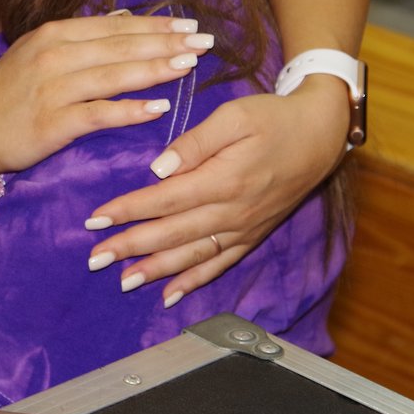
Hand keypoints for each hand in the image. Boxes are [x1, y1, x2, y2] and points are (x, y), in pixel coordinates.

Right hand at [0, 14, 213, 174]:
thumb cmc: (6, 93)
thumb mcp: (37, 52)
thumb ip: (80, 37)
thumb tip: (124, 20)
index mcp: (53, 35)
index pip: (114, 26)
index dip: (154, 24)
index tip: (188, 23)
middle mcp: (54, 55)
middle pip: (120, 46)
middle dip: (166, 43)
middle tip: (204, 41)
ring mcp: (53, 88)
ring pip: (114, 75)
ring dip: (155, 69)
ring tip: (189, 66)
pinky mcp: (53, 122)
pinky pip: (99, 114)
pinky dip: (130, 110)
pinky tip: (158, 108)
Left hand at [84, 76, 348, 304]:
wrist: (319, 136)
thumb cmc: (273, 119)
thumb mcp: (233, 117)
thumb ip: (194, 143)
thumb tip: (158, 169)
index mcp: (224, 180)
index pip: (163, 200)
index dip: (127, 211)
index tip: (94, 220)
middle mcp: (232, 212)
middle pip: (172, 234)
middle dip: (130, 248)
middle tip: (94, 259)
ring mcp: (243, 228)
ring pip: (192, 256)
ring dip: (155, 271)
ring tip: (122, 282)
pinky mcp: (252, 235)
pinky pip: (219, 264)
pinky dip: (194, 282)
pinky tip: (169, 295)